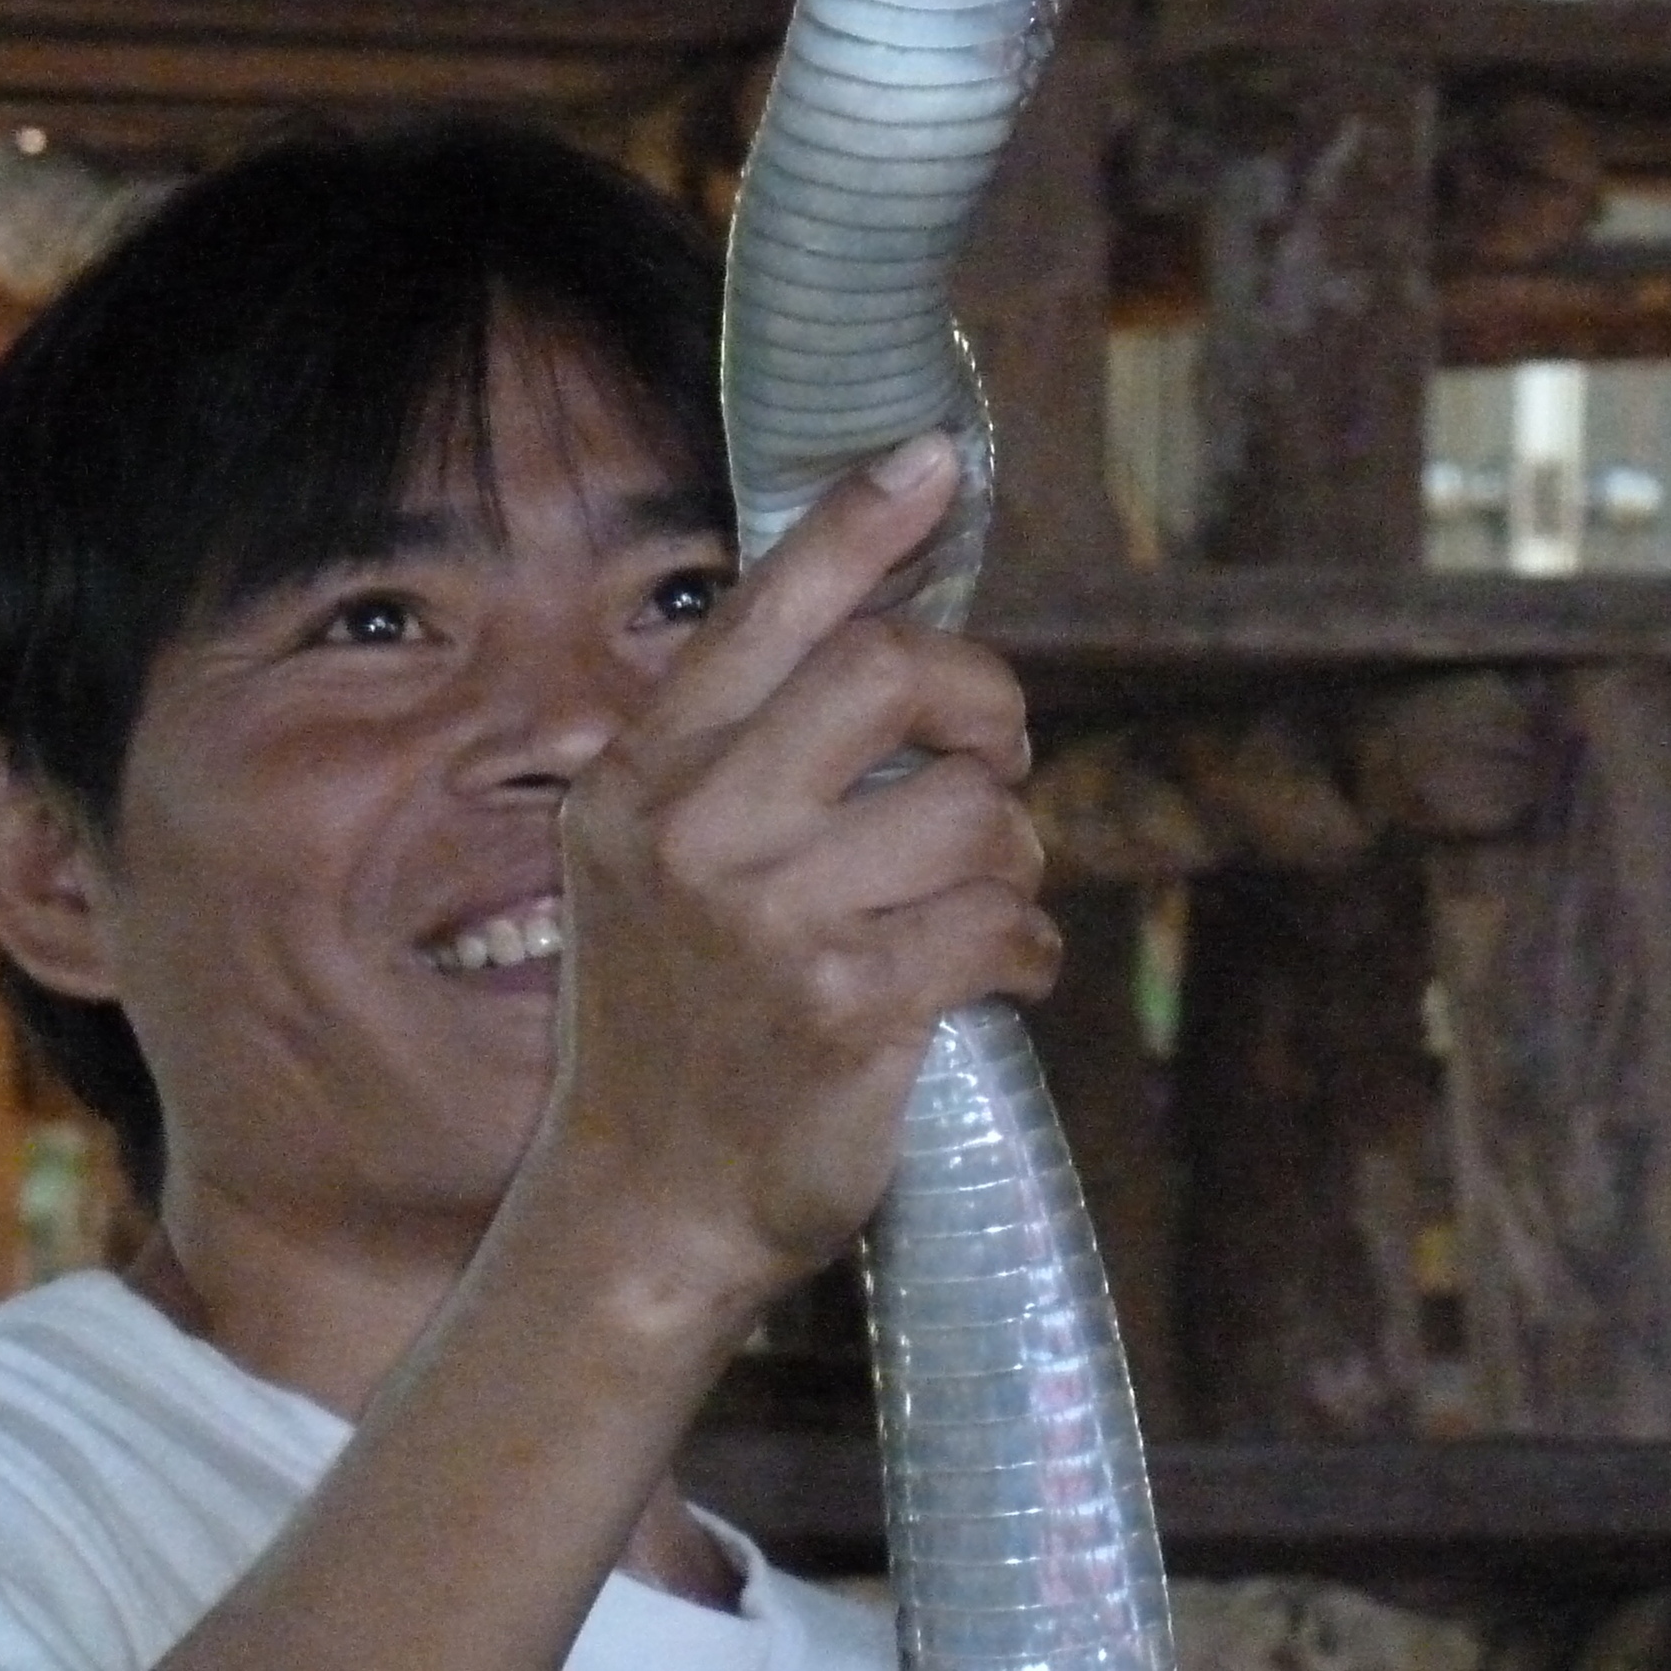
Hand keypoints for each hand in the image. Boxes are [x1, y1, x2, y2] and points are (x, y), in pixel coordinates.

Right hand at [531, 436, 1052, 1326]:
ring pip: (974, 811)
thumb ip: (741, 753)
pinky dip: (1029, 948)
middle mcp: (695, 832)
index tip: (932, 455)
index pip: (765, 612)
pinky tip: (999, 976)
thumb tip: (888, 632)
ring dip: (1011, 855)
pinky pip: (1003, 922)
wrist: (642, 1215)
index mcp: (642, 779)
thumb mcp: (651, 868)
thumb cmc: (674, 1029)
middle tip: (993, 756)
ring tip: (979, 902)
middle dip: (982, 704)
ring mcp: (770, 920)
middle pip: (892, 673)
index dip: (858, 524)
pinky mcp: (851, 1006)